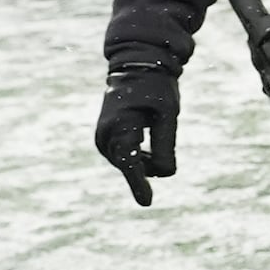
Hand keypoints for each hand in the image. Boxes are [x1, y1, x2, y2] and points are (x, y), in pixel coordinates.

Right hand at [94, 67, 178, 205]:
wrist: (135, 67)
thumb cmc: (155, 88)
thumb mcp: (167, 114)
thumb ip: (166, 144)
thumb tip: (166, 175)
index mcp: (121, 125)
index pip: (130, 161)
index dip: (139, 183)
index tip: (147, 203)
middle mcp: (106, 135)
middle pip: (131, 165)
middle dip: (151, 163)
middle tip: (157, 127)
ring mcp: (102, 139)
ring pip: (128, 164)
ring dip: (146, 159)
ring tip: (152, 126)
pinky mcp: (104, 141)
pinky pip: (124, 158)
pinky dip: (139, 156)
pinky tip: (147, 139)